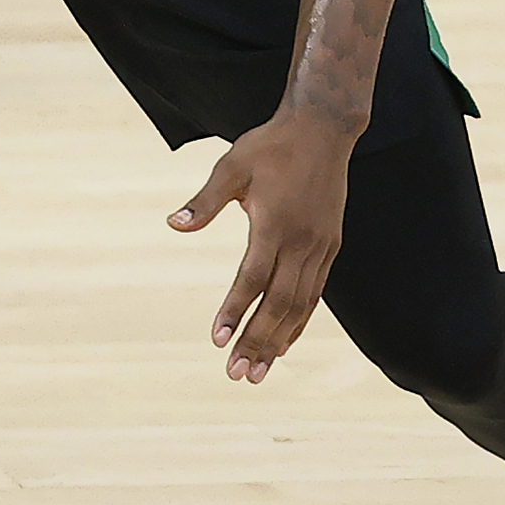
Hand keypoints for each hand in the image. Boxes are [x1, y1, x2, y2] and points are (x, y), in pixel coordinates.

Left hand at [166, 109, 357, 382]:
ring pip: (300, 305)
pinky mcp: (330, 247)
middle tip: (236, 374)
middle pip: (279, 303)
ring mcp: (321, 247)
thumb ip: (205, 201)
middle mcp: (303, 242)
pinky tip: (282, 344)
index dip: (235, 311)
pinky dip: (298, 322)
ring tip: (257, 372)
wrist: (323, 130)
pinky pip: (314, 294)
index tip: (217, 340)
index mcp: (276, 225)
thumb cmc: (270, 147)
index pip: (253, 279)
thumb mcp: (231, 167)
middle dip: (256, 341)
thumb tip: (174, 224)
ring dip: (277, 341)